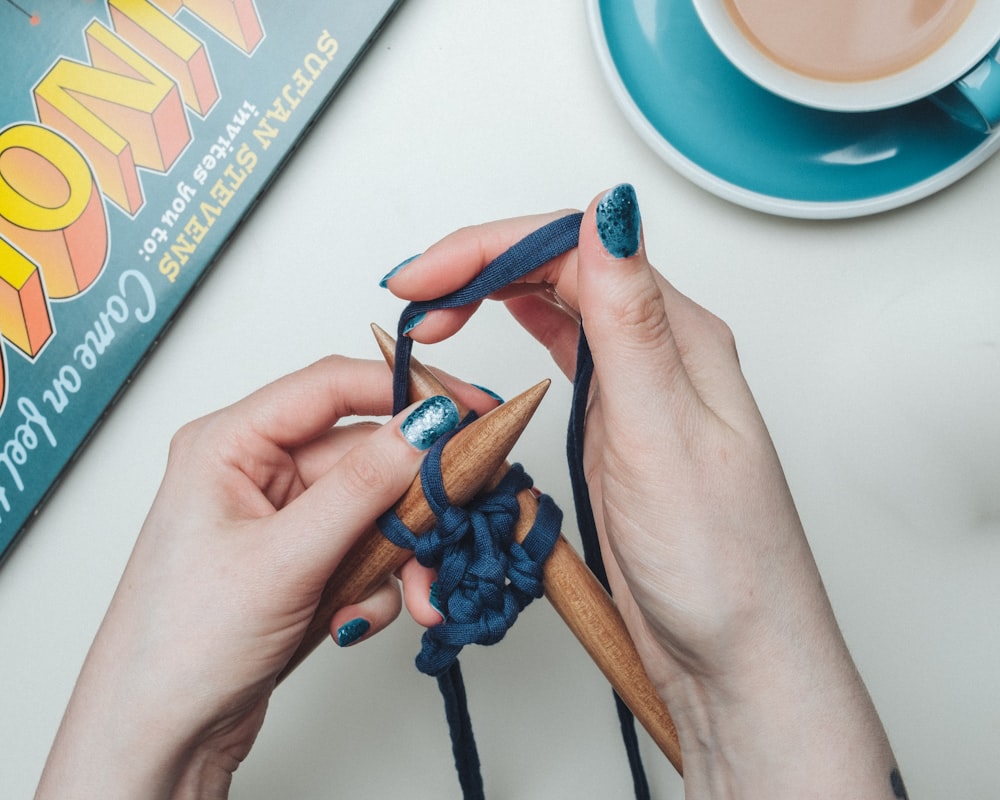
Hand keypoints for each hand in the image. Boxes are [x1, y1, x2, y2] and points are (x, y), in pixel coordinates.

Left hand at [35, 357, 469, 799]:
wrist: (158, 738)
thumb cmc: (181, 646)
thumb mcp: (283, 559)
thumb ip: (362, 488)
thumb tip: (426, 426)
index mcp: (229, 443)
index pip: (331, 387)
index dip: (406, 389)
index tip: (470, 408)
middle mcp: (256, 471)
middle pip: (365, 456)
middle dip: (416, 501)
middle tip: (464, 518)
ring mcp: (281, 518)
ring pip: (375, 509)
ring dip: (404, 553)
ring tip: (419, 596)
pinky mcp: (301, 561)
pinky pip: (365, 550)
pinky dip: (379, 584)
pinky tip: (357, 619)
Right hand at [382, 186, 901, 797]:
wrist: (737, 660)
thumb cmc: (720, 564)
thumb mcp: (666, 433)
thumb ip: (630, 321)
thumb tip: (614, 210)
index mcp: (680, 336)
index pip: (574, 250)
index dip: (488, 250)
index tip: (425, 278)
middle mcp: (660, 354)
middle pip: (560, 269)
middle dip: (478, 267)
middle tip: (413, 296)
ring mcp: (635, 394)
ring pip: (556, 311)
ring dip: (490, 297)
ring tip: (433, 314)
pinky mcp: (614, 434)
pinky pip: (560, 362)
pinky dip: (513, 343)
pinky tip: (491, 338)